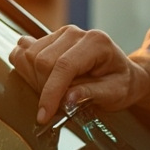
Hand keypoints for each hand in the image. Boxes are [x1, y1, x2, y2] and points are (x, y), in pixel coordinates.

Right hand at [9, 26, 148, 124]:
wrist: (123, 73)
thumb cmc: (121, 83)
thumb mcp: (114, 94)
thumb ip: (91, 94)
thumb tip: (66, 99)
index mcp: (96, 43)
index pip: (64, 66)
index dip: (51, 92)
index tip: (43, 115)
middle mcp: (76, 33)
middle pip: (42, 61)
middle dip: (43, 89)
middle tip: (54, 108)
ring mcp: (61, 34)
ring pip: (30, 56)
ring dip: (34, 81)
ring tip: (52, 94)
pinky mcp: (50, 39)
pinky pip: (26, 51)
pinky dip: (26, 69)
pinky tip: (37, 81)